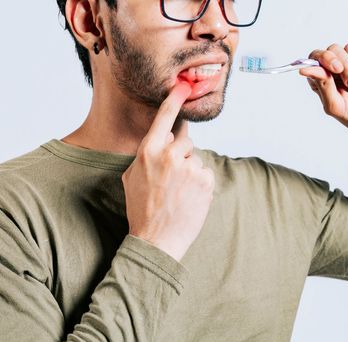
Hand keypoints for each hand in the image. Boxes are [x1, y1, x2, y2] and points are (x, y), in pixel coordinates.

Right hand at [121, 83, 214, 261]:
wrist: (157, 240)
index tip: (183, 86)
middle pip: (185, 138)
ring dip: (190, 170)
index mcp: (148, 151)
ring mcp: (190, 167)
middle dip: (181, 151)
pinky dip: (200, 183)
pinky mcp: (206, 179)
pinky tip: (189, 197)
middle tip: (173, 175)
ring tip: (179, 192)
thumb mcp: (132, 176)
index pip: (164, 118)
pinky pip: (205, 171)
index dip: (174, 100)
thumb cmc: (141, 208)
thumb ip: (147, 153)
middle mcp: (170, 155)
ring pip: (195, 157)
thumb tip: (162, 139)